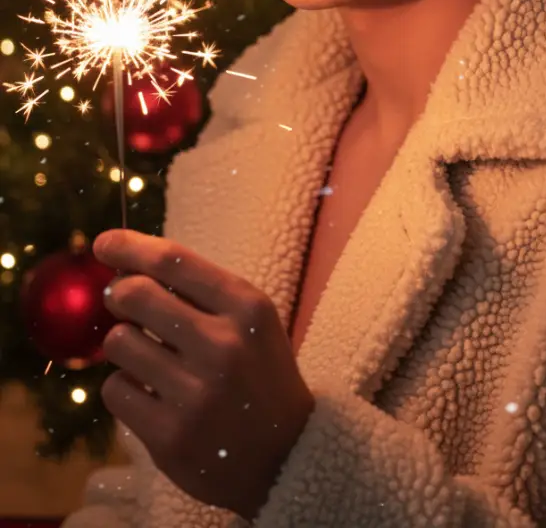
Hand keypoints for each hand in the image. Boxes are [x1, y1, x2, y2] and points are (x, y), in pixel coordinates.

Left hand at [94, 229, 315, 521]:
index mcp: (246, 308)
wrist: (287, 456)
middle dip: (119, 294)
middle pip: (136, 295)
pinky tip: (149, 393)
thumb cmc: (259, 375)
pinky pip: (116, 390)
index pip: (173, 260)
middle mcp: (223, 345)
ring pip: (119, 343)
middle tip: (122, 303)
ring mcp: (195, 393)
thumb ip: (200, 292)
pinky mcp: (170, 437)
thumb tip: (128, 268)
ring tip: (147, 357)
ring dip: (124, 345)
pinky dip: (124, 387)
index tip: (104, 244)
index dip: (130, 247)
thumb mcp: (250, 322)